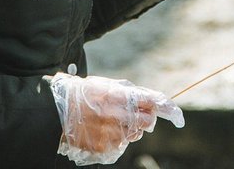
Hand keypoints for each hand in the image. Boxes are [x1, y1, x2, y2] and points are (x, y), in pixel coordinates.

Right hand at [48, 73, 183, 165]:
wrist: (56, 112)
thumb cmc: (85, 95)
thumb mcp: (108, 86)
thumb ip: (132, 93)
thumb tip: (155, 101)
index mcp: (118, 96)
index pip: (152, 102)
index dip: (167, 108)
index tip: (177, 114)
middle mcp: (116, 116)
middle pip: (148, 123)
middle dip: (146, 119)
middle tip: (136, 114)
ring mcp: (110, 134)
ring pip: (135, 135)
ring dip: (130, 129)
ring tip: (111, 120)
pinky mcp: (104, 148)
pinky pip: (121, 145)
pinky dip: (117, 139)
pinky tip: (102, 131)